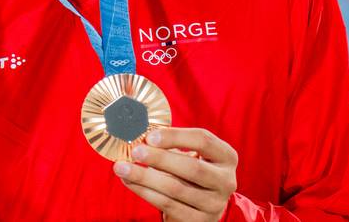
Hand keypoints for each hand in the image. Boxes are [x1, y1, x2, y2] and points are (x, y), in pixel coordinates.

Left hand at [114, 127, 237, 221]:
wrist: (203, 205)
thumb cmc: (191, 170)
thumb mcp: (191, 154)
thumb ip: (171, 144)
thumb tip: (139, 135)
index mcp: (226, 156)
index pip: (203, 140)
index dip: (175, 136)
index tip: (150, 136)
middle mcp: (226, 181)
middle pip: (192, 168)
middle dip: (160, 158)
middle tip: (135, 151)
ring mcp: (214, 203)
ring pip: (176, 189)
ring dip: (144, 177)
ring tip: (122, 167)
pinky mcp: (199, 220)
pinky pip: (167, 205)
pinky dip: (145, 192)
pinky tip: (130, 182)